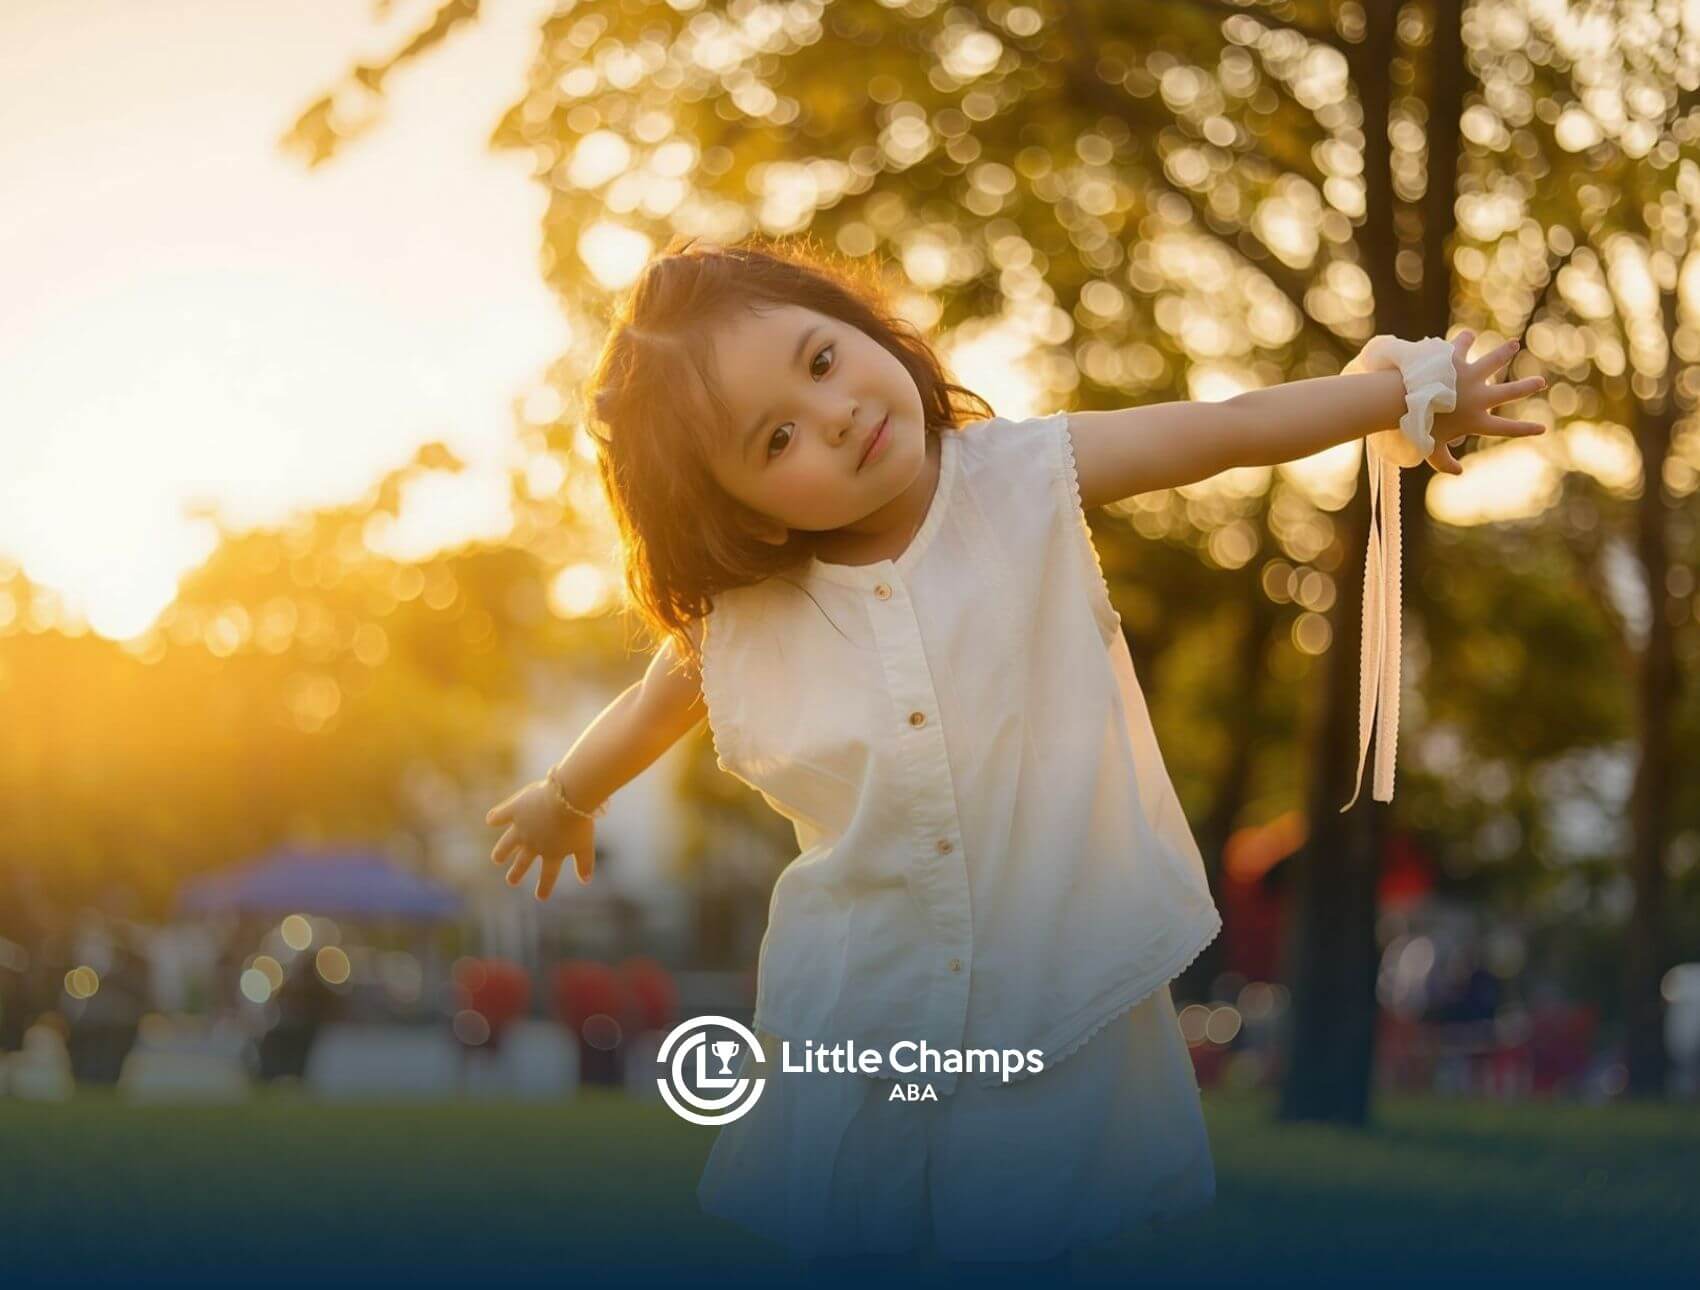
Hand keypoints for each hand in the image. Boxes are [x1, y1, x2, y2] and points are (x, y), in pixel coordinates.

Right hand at [484, 781, 596, 899]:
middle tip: (511, 881)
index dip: (544, 887)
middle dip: (516, 873)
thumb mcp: (585, 843)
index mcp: (552, 852)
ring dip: (501, 852)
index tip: (540, 897)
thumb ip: (585, 862)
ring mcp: (522, 828)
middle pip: (522, 863)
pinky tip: (491, 820)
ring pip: (507, 844)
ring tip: (496, 858)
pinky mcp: (515, 810)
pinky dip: (496, 818)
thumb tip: (586, 881)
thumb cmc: (579, 821)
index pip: (548, 875)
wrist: (567, 798)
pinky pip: (502, 816)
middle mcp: (534, 844)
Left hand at [1427, 330, 1547, 474]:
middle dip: (1527, 386)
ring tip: (1514, 345)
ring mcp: (1469, 376)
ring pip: (1493, 360)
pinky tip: (1468, 335)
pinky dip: (1465, 341)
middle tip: (1540, 382)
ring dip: (1504, 352)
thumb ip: (1445, 463)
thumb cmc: (1415, 430)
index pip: (1506, 428)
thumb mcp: (1430, 452)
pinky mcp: (1454, 360)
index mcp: (1476, 421)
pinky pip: (1462, 347)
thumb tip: (1459, 472)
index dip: (1525, 429)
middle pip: (1510, 391)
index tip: (1542, 428)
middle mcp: (1479, 397)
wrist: (1401, 402)